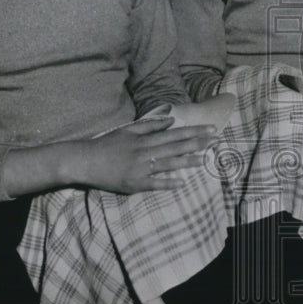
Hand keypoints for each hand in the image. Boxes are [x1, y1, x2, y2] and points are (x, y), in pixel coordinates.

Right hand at [72, 116, 217, 193]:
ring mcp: (140, 168)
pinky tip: (181, 182)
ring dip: (188, 161)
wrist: (86, 161)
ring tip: (205, 159)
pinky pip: (154, 183)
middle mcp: (145, 152)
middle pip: (176, 147)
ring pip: (168, 163)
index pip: (176, 133)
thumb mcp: (129, 130)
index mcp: (145, 139)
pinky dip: (168, 182)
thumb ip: (151, 126)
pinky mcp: (134, 183)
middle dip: (198, 143)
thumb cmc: (108, 144)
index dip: (194, 131)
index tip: (211, 129)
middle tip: (217, 141)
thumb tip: (172, 120)